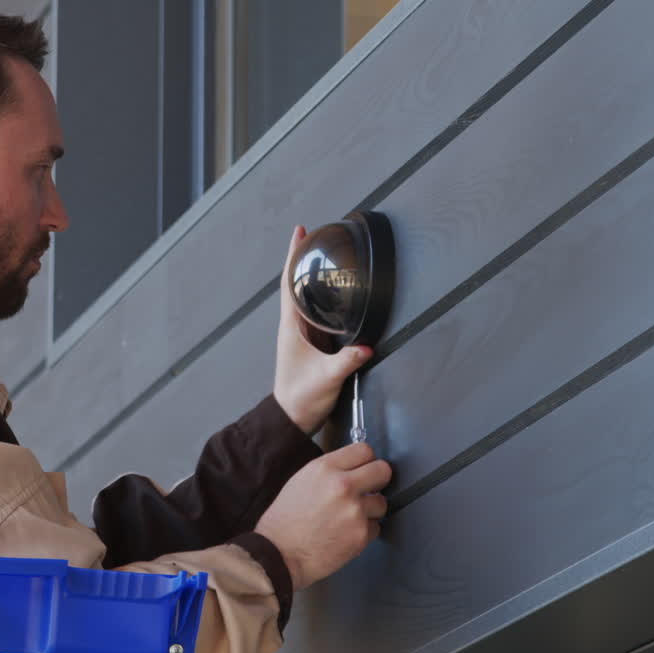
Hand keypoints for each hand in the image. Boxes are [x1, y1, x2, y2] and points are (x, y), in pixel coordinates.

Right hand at [255, 442, 390, 590]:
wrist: (279, 553)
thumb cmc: (285, 520)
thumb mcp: (302, 480)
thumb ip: (330, 472)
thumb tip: (354, 470)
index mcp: (325, 468)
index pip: (364, 450)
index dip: (366, 461)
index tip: (364, 470)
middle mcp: (342, 485)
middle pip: (382, 471)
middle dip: (378, 481)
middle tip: (368, 490)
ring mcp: (354, 510)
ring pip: (382, 502)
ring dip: (370, 510)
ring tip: (348, 518)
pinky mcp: (361, 534)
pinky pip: (375, 527)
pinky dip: (364, 532)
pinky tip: (344, 534)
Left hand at [274, 225, 372, 433]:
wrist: (292, 419)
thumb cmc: (301, 398)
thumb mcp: (325, 378)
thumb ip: (346, 361)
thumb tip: (364, 346)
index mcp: (291, 327)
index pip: (288, 283)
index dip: (293, 256)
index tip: (300, 232)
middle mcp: (294, 327)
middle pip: (296, 284)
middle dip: (304, 259)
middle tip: (315, 236)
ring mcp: (302, 335)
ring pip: (305, 298)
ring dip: (312, 277)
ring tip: (323, 257)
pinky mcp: (312, 344)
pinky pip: (316, 313)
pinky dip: (321, 297)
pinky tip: (333, 294)